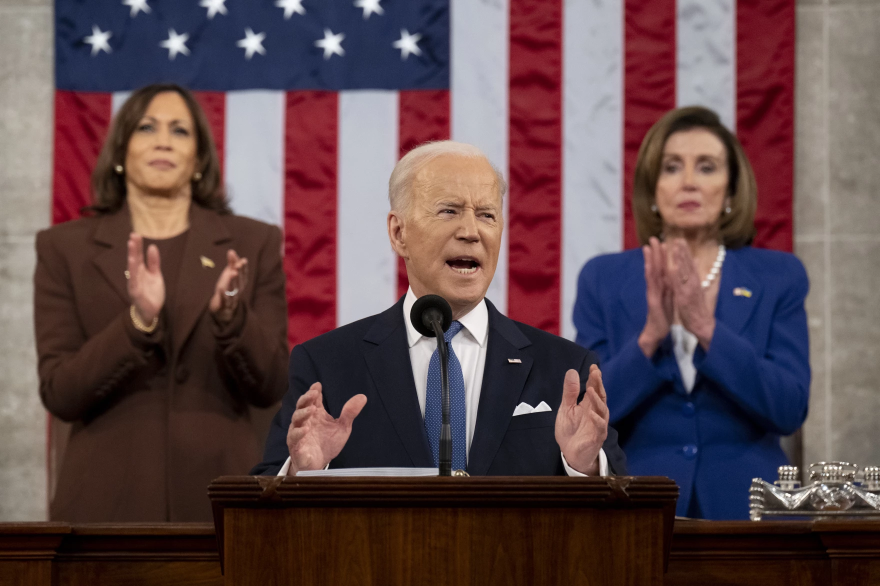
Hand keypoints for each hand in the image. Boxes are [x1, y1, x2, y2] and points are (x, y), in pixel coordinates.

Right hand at [127, 233, 164, 323]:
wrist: (151, 311)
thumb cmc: (151, 292)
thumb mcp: (156, 275)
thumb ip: (154, 262)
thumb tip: (152, 246)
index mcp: (141, 270)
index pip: (139, 255)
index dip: (138, 245)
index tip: (136, 234)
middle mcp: (136, 275)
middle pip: (135, 259)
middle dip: (134, 248)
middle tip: (133, 235)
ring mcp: (134, 283)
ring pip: (133, 269)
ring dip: (132, 257)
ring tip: (132, 246)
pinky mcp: (136, 292)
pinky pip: (134, 282)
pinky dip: (133, 274)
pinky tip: (132, 265)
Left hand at [209, 250, 248, 323]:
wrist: (223, 309)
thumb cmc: (227, 288)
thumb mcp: (229, 275)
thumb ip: (231, 264)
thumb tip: (231, 251)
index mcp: (240, 283)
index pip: (244, 274)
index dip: (244, 267)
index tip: (243, 260)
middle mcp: (238, 290)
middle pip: (239, 281)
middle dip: (240, 272)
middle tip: (238, 264)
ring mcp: (231, 298)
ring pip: (233, 290)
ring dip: (233, 282)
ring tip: (233, 273)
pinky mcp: (223, 304)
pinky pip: (224, 300)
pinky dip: (223, 295)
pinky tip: (220, 288)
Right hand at [286, 383, 366, 474]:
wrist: (320, 464)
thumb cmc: (328, 443)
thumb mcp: (342, 427)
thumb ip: (349, 413)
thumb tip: (363, 397)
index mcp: (316, 414)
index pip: (313, 399)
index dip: (314, 391)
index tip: (318, 385)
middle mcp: (305, 421)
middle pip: (301, 406)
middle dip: (306, 398)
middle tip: (313, 393)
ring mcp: (298, 432)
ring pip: (296, 420)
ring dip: (303, 413)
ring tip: (312, 410)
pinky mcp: (296, 446)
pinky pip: (293, 438)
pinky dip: (298, 433)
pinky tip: (305, 429)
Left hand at [555, 366, 608, 474]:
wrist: (570, 452)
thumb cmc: (570, 430)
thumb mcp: (566, 408)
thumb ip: (570, 392)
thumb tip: (572, 371)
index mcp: (588, 405)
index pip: (594, 389)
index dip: (594, 378)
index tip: (593, 367)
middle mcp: (596, 413)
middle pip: (600, 397)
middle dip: (598, 385)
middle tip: (596, 373)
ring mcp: (598, 425)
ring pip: (602, 411)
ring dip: (597, 400)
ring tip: (591, 390)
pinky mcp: (597, 437)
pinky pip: (600, 428)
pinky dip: (597, 420)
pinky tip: (592, 413)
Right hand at [638, 237, 673, 357]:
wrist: (657, 331)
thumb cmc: (664, 316)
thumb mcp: (670, 298)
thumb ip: (671, 287)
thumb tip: (674, 276)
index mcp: (662, 287)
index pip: (662, 268)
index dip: (662, 256)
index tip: (662, 243)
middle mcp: (655, 287)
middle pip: (655, 267)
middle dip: (654, 252)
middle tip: (653, 238)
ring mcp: (653, 293)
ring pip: (651, 273)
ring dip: (649, 260)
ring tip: (648, 247)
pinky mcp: (653, 300)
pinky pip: (652, 285)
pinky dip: (650, 274)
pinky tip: (649, 265)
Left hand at [666, 238, 715, 349]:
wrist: (702, 324)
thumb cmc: (697, 307)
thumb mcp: (696, 288)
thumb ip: (695, 274)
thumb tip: (696, 259)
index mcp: (694, 281)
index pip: (689, 264)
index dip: (685, 252)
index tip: (680, 240)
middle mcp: (693, 283)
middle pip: (687, 264)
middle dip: (683, 251)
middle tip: (678, 238)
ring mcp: (689, 290)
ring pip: (684, 271)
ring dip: (680, 259)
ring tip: (676, 247)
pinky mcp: (684, 298)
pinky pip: (680, 285)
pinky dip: (677, 276)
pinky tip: (674, 267)